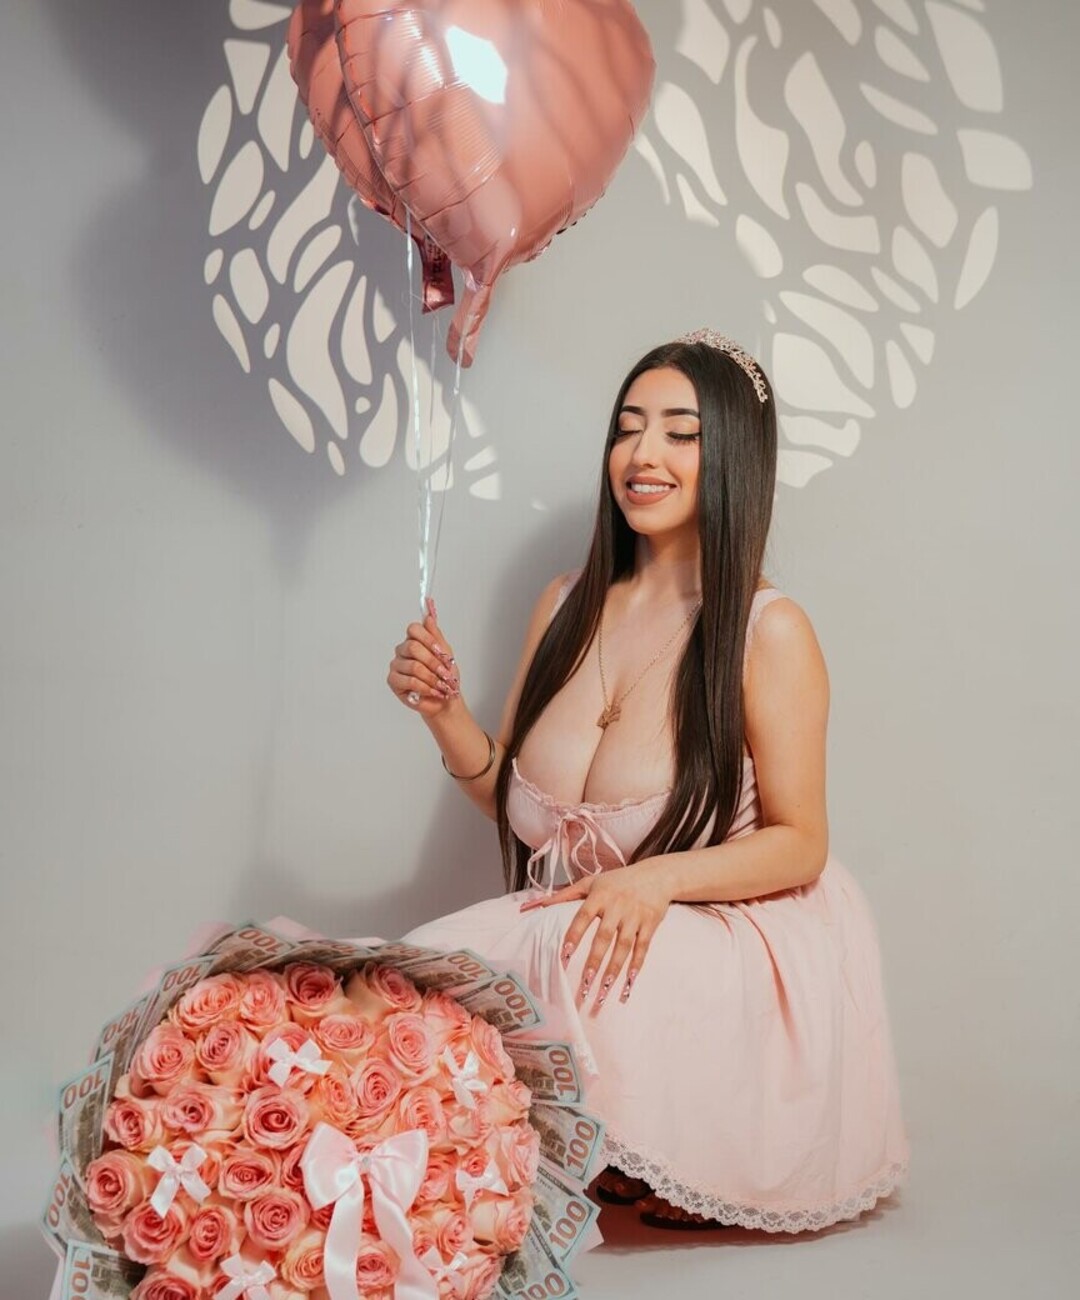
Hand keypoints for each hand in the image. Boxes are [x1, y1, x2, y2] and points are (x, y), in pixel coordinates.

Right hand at [387, 596, 460, 718]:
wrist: (446, 700)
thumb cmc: (445, 678)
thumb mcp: (446, 654)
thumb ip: (436, 635)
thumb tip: (429, 618)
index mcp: (414, 640)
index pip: (414, 629)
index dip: (428, 639)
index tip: (440, 651)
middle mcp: (402, 650)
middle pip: (413, 647)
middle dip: (433, 662)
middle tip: (445, 673)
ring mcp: (396, 665)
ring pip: (414, 666)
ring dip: (432, 678)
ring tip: (441, 686)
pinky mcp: (393, 680)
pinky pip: (409, 681)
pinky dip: (425, 687)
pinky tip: (432, 691)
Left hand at [518, 861, 672, 1013]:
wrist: (657, 875)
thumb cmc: (618, 880)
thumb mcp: (591, 882)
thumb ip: (565, 894)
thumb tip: (537, 905)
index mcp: (600, 895)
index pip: (583, 917)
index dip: (574, 936)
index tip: (564, 956)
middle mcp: (617, 905)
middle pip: (604, 937)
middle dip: (594, 962)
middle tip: (584, 984)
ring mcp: (635, 915)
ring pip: (624, 946)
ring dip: (614, 969)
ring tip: (604, 990)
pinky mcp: (650, 923)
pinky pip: (643, 947)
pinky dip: (637, 965)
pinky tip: (630, 982)